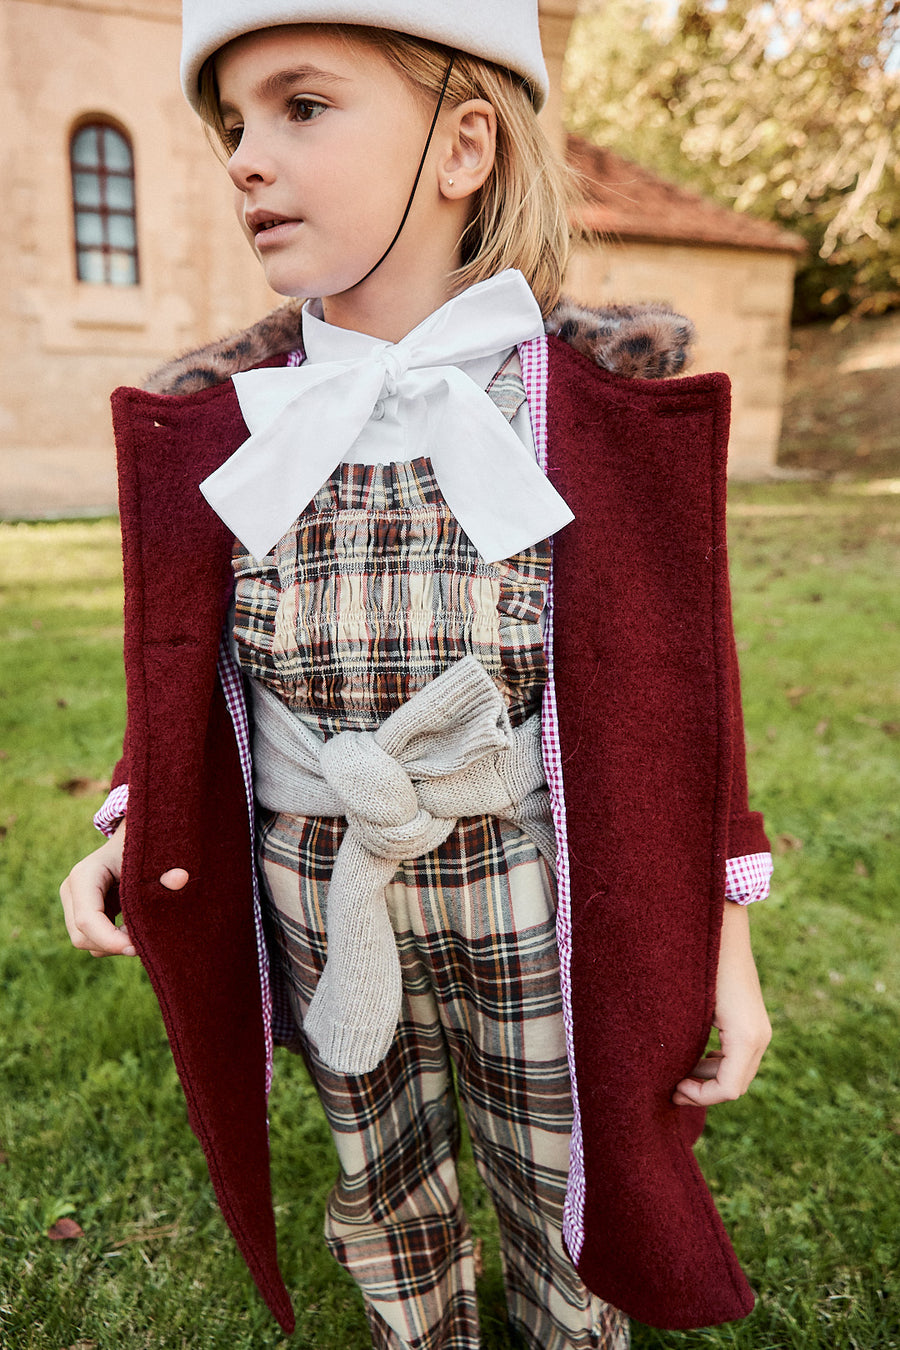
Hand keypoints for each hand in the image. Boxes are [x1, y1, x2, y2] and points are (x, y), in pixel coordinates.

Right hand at [59, 821, 189, 957]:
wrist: (135, 838)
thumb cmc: (145, 847)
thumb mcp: (155, 856)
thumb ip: (168, 870)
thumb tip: (180, 879)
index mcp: (85, 875)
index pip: (87, 920)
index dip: (110, 940)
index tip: (138, 948)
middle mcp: (71, 889)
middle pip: (82, 936)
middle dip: (113, 944)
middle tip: (145, 937)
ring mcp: (72, 902)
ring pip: (85, 941)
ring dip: (114, 944)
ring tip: (141, 927)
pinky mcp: (79, 911)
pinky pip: (91, 938)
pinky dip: (113, 940)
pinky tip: (134, 927)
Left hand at [673, 901, 770, 1106]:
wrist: (722, 929)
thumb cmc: (701, 965)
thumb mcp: (692, 1009)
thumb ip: (689, 1045)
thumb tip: (674, 1078)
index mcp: (746, 1037)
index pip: (728, 1089)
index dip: (700, 1097)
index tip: (673, 1088)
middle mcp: (759, 1037)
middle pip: (735, 1085)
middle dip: (703, 1091)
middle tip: (671, 1088)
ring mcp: (759, 1029)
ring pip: (738, 1072)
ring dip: (709, 1078)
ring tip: (678, 1074)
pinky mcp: (753, 1021)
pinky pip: (739, 1056)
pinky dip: (717, 1063)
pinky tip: (693, 1056)